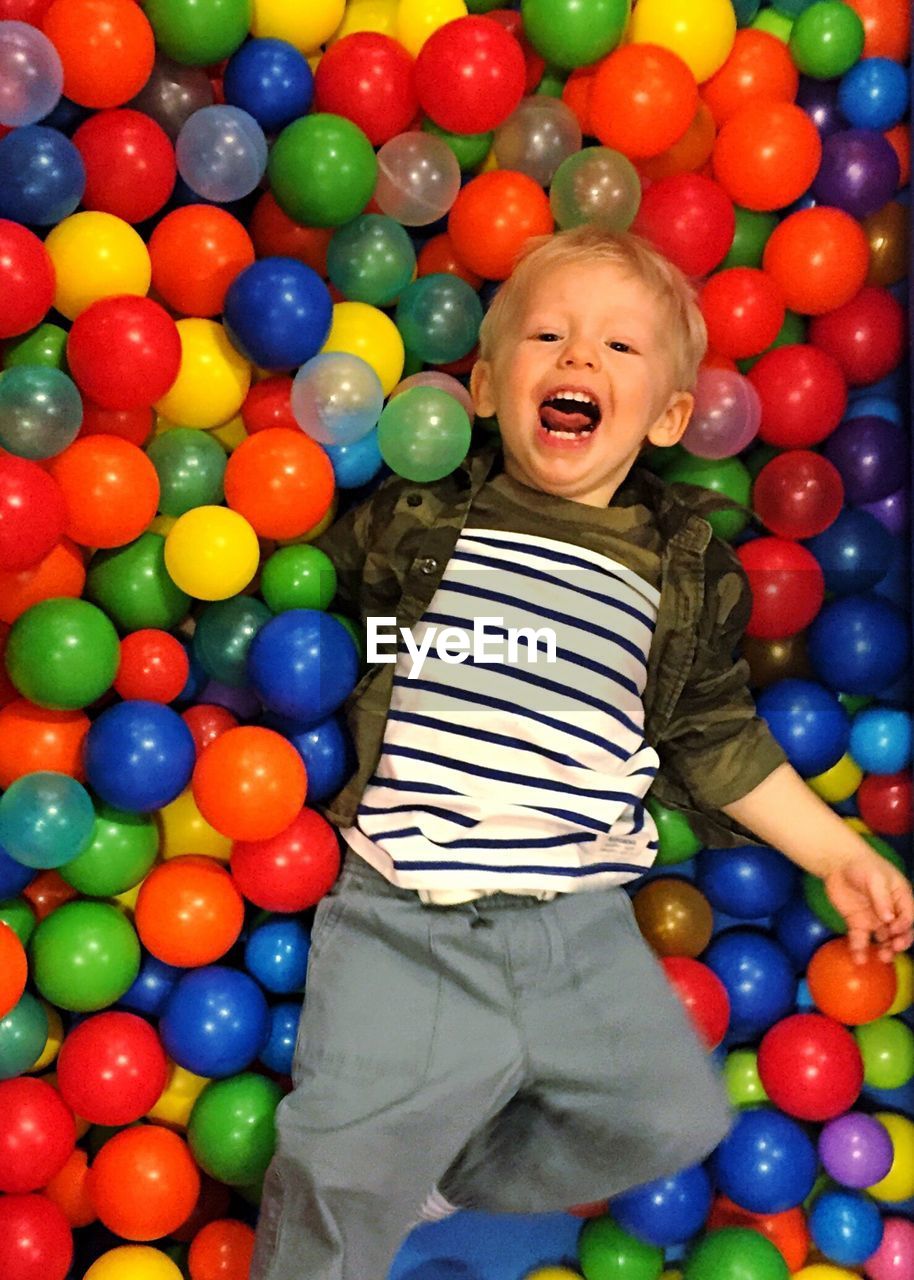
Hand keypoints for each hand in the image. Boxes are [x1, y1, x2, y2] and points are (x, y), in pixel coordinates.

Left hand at [824, 850, 913, 964]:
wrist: (837, 863)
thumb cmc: (862, 865)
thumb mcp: (875, 878)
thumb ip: (882, 898)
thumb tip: (889, 918)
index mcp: (901, 898)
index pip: (908, 917)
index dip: (903, 926)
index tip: (893, 929)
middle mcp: (890, 912)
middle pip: (899, 932)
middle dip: (899, 943)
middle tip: (892, 950)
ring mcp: (875, 919)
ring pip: (883, 939)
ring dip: (884, 950)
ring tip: (881, 957)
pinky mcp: (858, 924)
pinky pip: (861, 939)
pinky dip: (860, 949)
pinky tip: (858, 958)